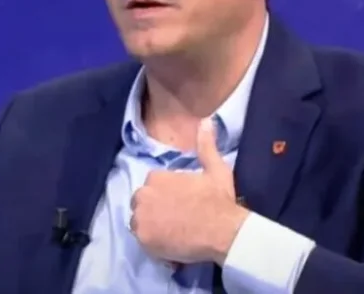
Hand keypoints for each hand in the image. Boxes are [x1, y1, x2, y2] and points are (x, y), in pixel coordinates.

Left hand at [129, 119, 248, 264]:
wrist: (223, 231)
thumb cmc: (219, 200)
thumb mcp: (216, 169)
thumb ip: (206, 146)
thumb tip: (206, 121)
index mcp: (156, 177)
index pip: (152, 186)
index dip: (165, 196)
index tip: (180, 203)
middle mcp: (143, 195)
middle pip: (142, 203)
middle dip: (154, 209)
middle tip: (175, 219)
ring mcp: (141, 218)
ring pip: (140, 221)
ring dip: (151, 226)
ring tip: (172, 232)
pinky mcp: (143, 238)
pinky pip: (142, 239)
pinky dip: (152, 242)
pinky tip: (169, 243)